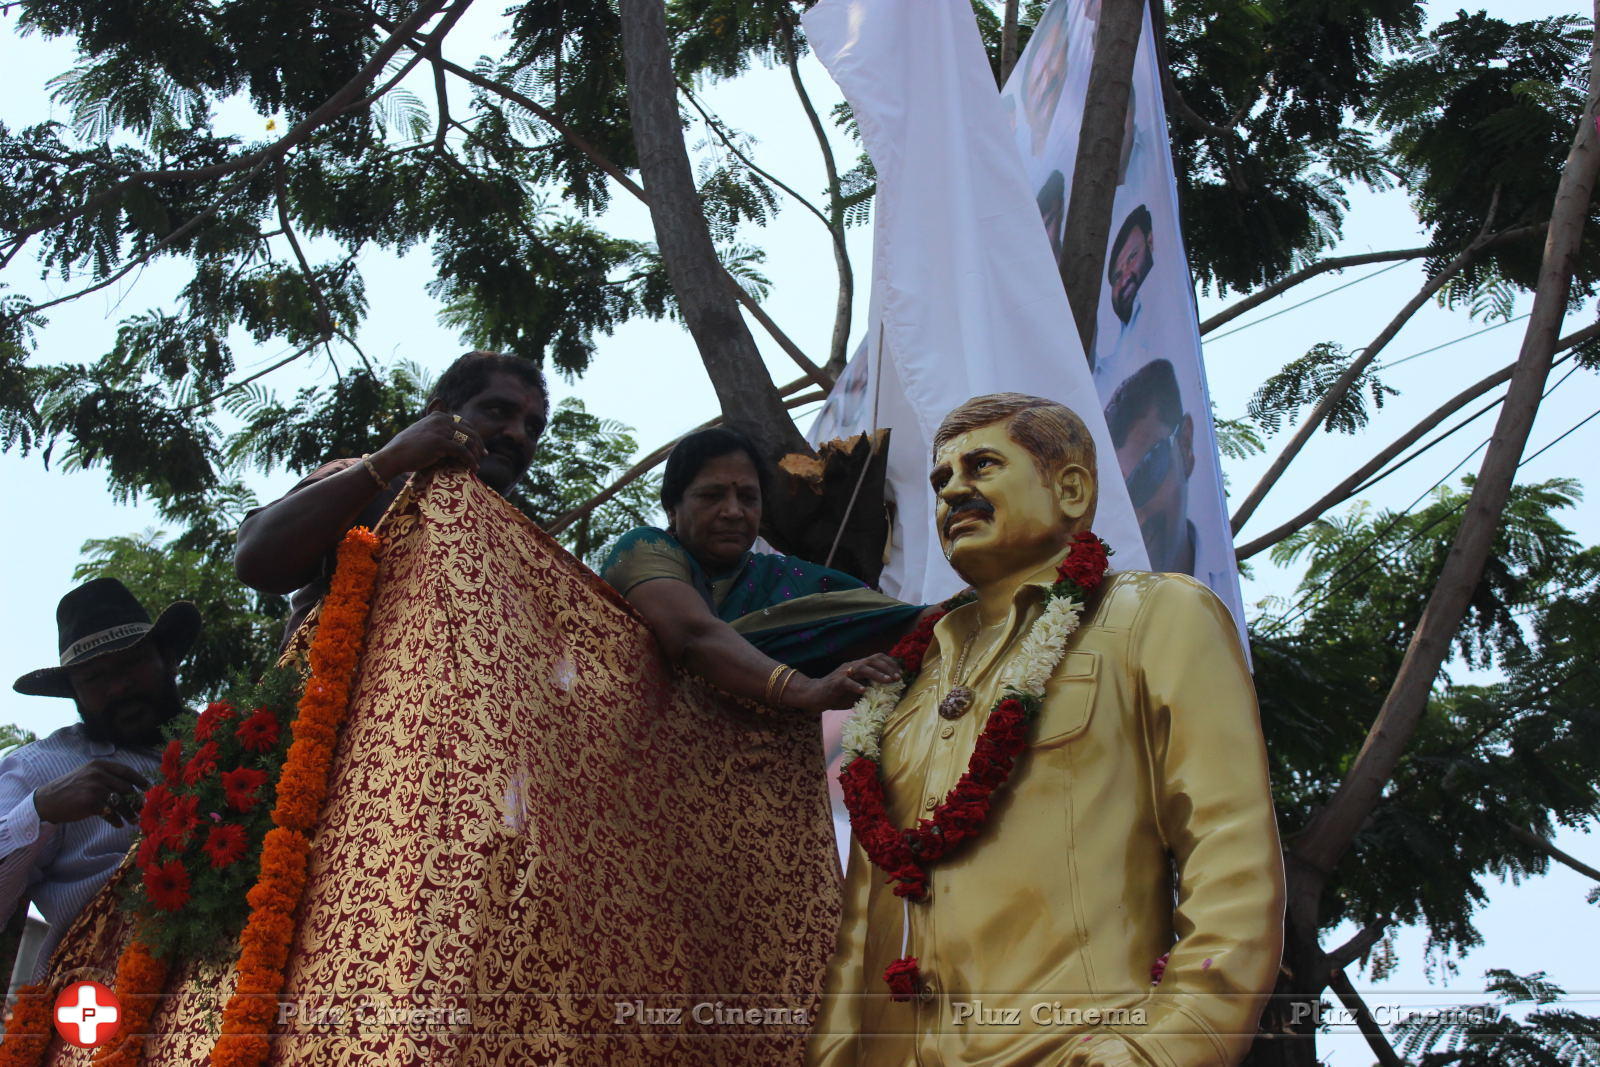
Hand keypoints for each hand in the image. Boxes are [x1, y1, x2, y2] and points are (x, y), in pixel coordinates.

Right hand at [33, 760, 150, 827]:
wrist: (47, 801)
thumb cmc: (70, 789)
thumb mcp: (88, 775)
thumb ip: (107, 777)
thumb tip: (132, 788)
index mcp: (100, 765)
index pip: (127, 771)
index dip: (139, 780)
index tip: (148, 788)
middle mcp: (98, 774)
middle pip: (126, 788)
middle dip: (136, 800)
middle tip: (141, 809)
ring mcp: (94, 788)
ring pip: (121, 802)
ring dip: (129, 813)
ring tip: (133, 820)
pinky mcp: (90, 802)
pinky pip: (110, 812)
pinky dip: (116, 820)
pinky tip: (118, 824)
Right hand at [369, 411, 484, 482]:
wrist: (393, 456)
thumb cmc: (407, 449)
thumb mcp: (424, 433)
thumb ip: (438, 432)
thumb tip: (454, 441)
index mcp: (438, 415)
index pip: (464, 423)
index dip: (474, 435)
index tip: (480, 447)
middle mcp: (441, 419)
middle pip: (469, 431)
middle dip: (478, 444)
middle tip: (483, 455)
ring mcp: (441, 430)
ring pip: (468, 441)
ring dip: (475, 454)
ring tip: (478, 464)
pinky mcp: (440, 442)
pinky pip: (462, 451)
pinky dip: (470, 460)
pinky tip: (474, 468)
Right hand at [786, 654, 902, 713]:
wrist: (814, 696)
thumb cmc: (837, 695)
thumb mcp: (856, 692)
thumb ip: (869, 690)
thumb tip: (888, 695)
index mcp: (858, 666)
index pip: (876, 658)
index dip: (890, 664)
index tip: (899, 674)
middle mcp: (852, 666)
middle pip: (872, 660)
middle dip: (887, 668)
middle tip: (897, 678)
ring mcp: (843, 673)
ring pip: (862, 668)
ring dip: (877, 674)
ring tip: (887, 681)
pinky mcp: (835, 683)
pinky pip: (847, 682)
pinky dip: (856, 686)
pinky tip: (864, 691)